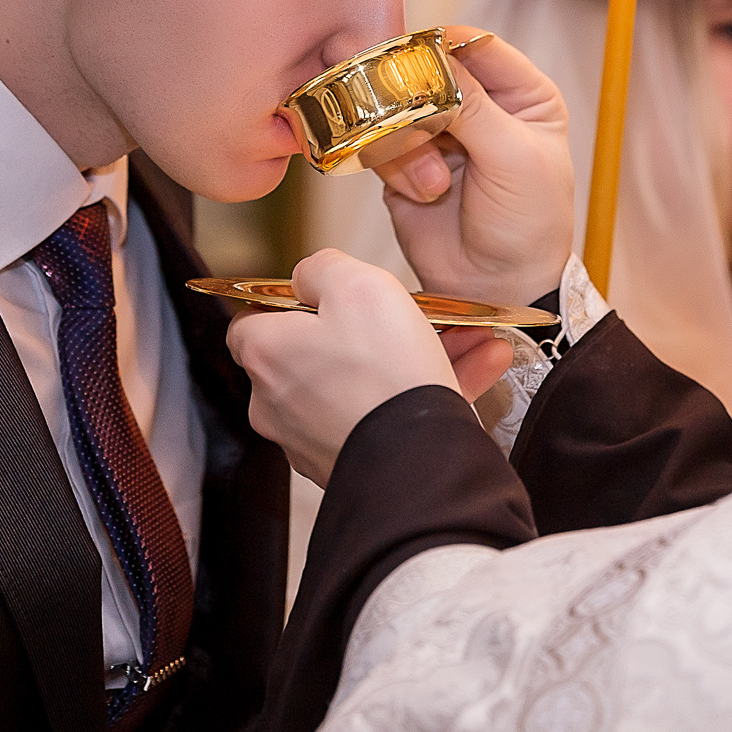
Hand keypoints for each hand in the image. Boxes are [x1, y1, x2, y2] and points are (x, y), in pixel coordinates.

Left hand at [228, 250, 501, 485]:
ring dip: (412, 356)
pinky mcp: (350, 462)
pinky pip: (386, 414)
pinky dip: (423, 392)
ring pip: (365, 381)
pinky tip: (478, 366)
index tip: (329, 294)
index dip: (291, 300)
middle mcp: (277, 402)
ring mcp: (312, 437)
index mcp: (265, 354)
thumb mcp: (357, 284)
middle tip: (415, 314)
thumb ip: (322, 268)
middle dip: (373, 327)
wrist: (418, 461)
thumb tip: (308, 276)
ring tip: (468, 338)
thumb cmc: (383, 372)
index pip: (253, 319)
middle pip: (319, 350)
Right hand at [375, 32, 574, 307]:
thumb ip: (472, 104)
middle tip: (421, 124)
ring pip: (397, 106)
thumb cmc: (528, 224)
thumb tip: (431, 58)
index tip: (420, 61)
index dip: (446, 47)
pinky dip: (395, 165)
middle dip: (419, 100)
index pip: (476, 44)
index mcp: (521, 93)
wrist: (498, 288)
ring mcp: (438, 133)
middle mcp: (478, 106)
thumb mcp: (514, 156)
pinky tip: (422, 192)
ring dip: (411, 144)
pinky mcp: (404, 162)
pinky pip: (380, 142)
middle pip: (426, 70)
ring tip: (437, 184)